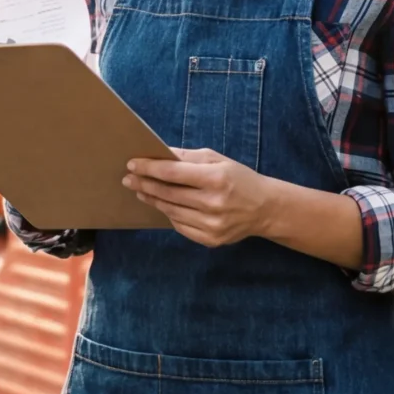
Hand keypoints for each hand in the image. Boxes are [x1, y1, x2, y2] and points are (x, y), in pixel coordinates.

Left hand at [123, 148, 286, 248]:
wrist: (265, 209)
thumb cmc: (239, 179)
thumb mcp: (218, 160)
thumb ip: (188, 157)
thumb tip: (160, 153)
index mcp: (217, 178)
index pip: (173, 173)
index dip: (150, 168)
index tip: (133, 164)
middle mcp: (214, 203)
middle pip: (168, 193)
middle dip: (144, 184)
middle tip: (128, 178)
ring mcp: (212, 225)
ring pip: (171, 211)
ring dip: (152, 200)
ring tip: (140, 191)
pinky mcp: (211, 240)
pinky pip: (180, 226)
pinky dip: (169, 214)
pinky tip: (162, 205)